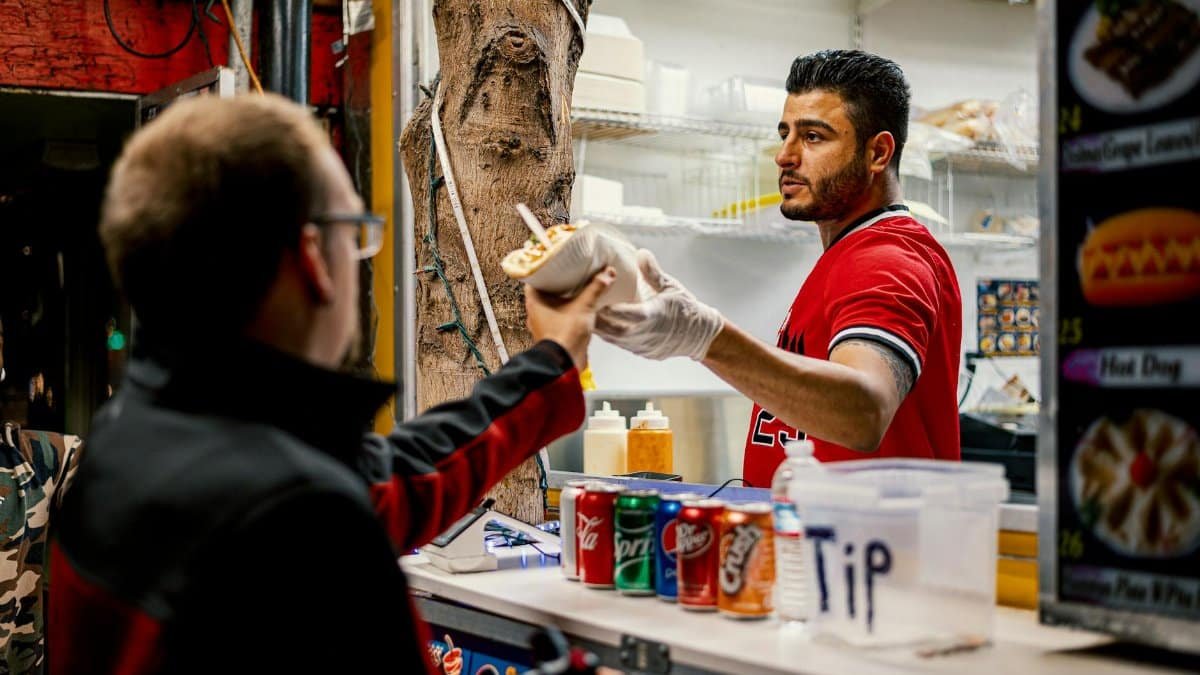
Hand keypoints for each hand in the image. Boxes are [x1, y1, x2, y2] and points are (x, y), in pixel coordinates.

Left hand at [525, 266, 615, 369]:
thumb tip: (607, 273)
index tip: (557, 262)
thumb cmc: (564, 336)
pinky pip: (558, 317)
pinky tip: (579, 308)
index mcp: (534, 301)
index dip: (546, 268)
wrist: (565, 363)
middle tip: (570, 272)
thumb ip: (595, 288)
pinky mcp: (552, 334)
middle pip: (544, 291)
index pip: (535, 277)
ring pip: (551, 305)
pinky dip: (567, 312)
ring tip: (577, 288)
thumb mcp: (583, 306)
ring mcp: (543, 324)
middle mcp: (535, 312)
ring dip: (563, 298)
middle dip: (558, 283)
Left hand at [595, 250, 723, 360]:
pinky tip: (602, 326)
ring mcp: (645, 346)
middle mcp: (648, 334)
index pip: (631, 314)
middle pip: (616, 330)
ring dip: (602, 329)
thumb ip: (654, 273)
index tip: (599, 301)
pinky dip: (611, 336)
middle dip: (599, 320)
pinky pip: (622, 345)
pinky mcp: (643, 352)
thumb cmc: (686, 309)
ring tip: (587, 316)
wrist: (700, 335)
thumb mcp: (672, 287)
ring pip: (616, 340)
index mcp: (656, 315)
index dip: (613, 310)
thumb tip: (641, 254)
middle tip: (585, 307)